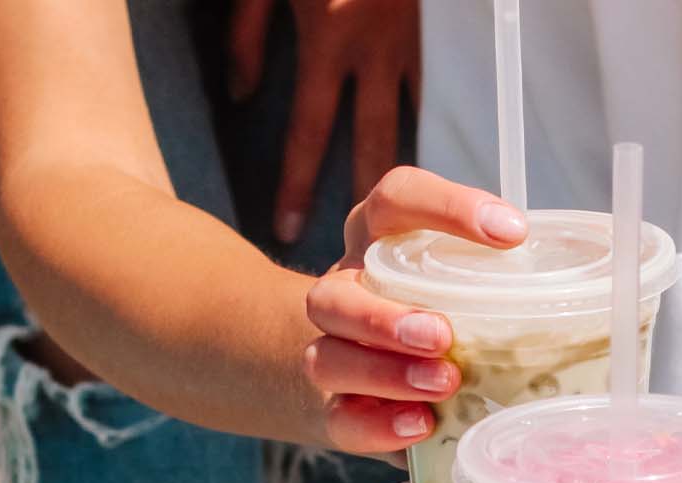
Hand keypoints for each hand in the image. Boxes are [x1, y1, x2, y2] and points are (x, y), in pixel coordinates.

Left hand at [229, 0, 420, 242]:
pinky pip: (432, 91)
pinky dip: (436, 124)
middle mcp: (372, 50)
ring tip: (419, 218)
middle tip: (367, 248)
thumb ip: (248, 36)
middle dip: (368, 194)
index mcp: (328, 39)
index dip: (298, 185)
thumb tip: (241, 91)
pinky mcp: (428, 35)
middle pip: (372, 137)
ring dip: (418, 166)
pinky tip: (440, 158)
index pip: (310, 130)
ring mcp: (406, 43)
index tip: (288, 228)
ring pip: (414, 118)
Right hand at [302, 166, 526, 452]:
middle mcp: (347, 290)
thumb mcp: (474, 287)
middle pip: (337, 291)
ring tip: (444, 384)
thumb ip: (518, 287)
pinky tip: (421, 426)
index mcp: (383, 242)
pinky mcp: (334, 408)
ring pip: (329, 356)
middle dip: (388, 314)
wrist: (361, 373)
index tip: (513, 232)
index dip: (448, 207)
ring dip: (386, 372)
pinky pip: (339, 419)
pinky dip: (379, 425)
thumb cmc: (443, 319)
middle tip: (443, 333)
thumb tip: (625, 305)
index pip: (397, 199)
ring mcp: (333, 350)